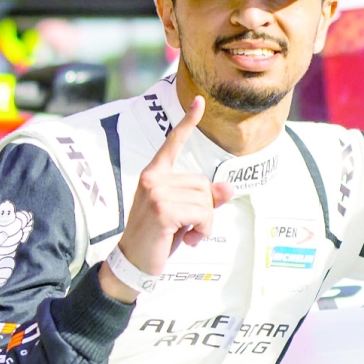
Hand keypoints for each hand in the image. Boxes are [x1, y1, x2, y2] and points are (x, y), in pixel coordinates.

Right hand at [99, 96, 232, 301]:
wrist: (134, 262)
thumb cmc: (158, 238)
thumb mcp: (183, 216)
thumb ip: (205, 200)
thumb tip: (229, 188)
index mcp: (155, 174)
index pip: (174, 143)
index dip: (188, 122)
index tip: (200, 101)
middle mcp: (154, 177)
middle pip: (204, 184)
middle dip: (205, 211)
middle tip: (188, 229)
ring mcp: (156, 191)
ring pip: (205, 201)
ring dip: (204, 224)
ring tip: (184, 235)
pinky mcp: (162, 208)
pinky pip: (201, 214)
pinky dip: (201, 231)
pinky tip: (184, 240)